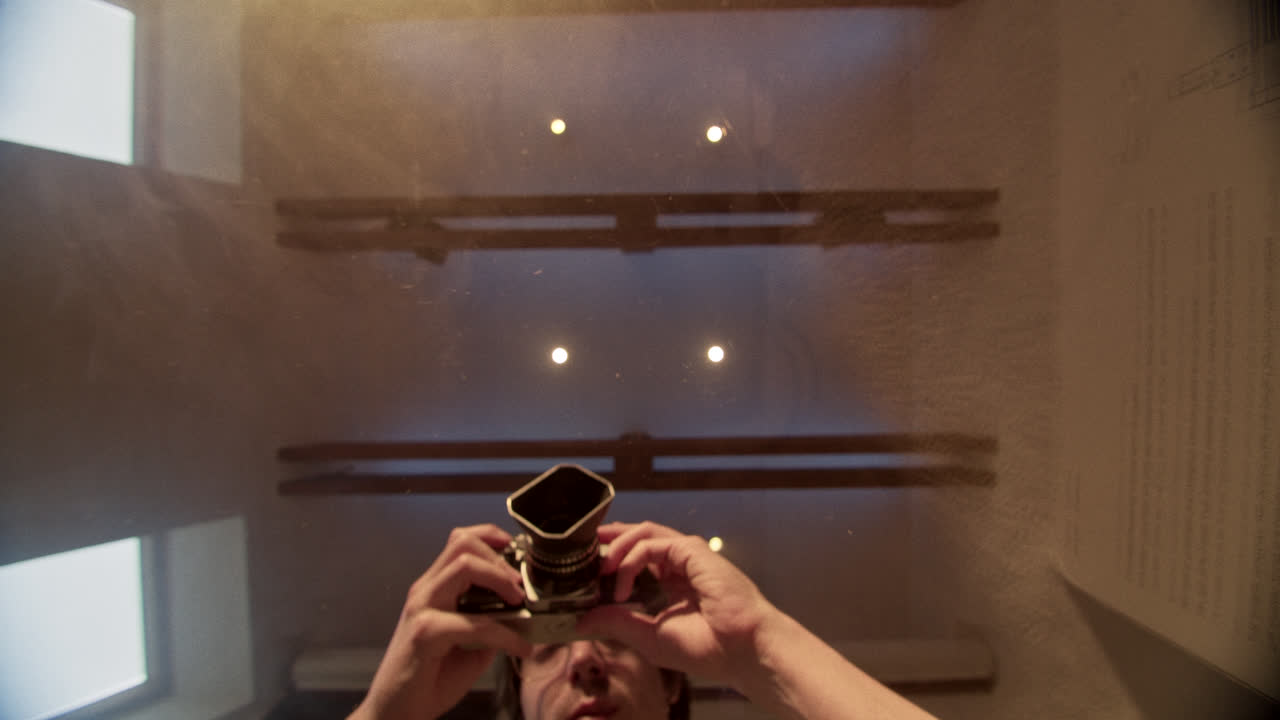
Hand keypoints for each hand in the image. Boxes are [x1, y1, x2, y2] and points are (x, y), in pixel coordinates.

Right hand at [351, 525, 531, 719]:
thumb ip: (490, 623)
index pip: (459, 541)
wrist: (397, 713)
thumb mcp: (469, 645)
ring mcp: (421, 608)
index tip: (516, 548)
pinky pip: (473, 622)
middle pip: (462, 543)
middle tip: (520, 583)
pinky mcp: (424, 633)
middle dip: (499, 557)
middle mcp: (425, 591)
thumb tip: (522, 615)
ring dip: (499, 579)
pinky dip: (504, 633)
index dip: (490, 536)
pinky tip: (518, 648)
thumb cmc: (429, 679)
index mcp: (434, 588)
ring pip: (463, 566)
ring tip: (520, 601)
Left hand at [575, 521, 779, 689]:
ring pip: (643, 533)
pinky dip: (630, 559)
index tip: (590, 570)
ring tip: (599, 567)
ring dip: (616, 547)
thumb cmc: (709, 648)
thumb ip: (617, 624)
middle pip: (639, 538)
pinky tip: (620, 582)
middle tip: (585, 549)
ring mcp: (687, 555)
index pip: (639, 558)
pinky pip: (651, 544)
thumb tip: (583, 621)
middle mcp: (681, 564)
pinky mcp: (691, 551)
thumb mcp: (650, 637)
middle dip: (610, 540)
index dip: (613, 559)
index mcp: (675, 582)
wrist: (744, 649)